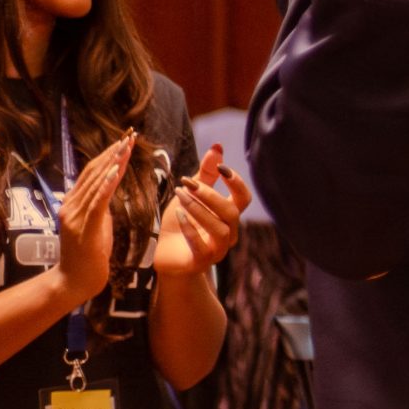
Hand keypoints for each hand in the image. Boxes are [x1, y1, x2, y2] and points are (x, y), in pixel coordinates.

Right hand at [52, 137, 131, 305]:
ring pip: (96, 183)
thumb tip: (111, 188)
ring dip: (113, 163)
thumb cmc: (88, 255)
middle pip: (93, 172)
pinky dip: (106, 185)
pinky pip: (97, 202)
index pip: (91, 172)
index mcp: (72, 203)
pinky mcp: (84, 228)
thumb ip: (100, 206)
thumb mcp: (97, 224)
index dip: (108, 154)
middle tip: (130, 135)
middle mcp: (70, 205)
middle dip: (113, 153)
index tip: (124, 139)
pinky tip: (115, 172)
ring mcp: (75, 216)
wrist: (74, 282)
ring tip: (126, 146)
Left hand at [154, 143, 252, 277]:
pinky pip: (202, 246)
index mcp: (229, 215)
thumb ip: (205, 174)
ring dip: (200, 209)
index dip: (236, 183)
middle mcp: (228, 233)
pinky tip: (179, 214)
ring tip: (180, 196)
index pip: (244, 198)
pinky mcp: (201, 262)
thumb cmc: (180, 222)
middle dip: (210, 195)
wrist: (164, 253)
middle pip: (232, 212)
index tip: (220, 168)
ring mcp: (217, 249)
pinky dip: (191, 229)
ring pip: (220, 229)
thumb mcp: (191, 194)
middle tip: (187, 183)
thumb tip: (218, 146)